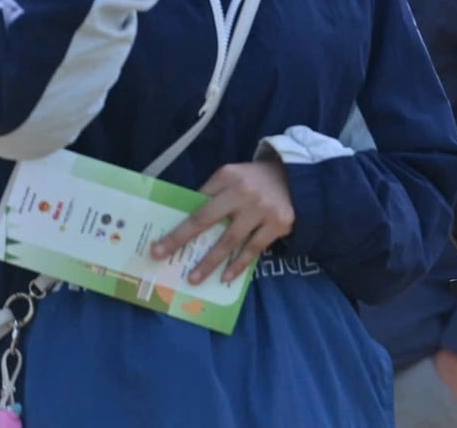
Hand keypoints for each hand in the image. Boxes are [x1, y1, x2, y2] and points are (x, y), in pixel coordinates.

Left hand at [150, 160, 295, 284]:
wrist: (299, 178)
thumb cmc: (256, 182)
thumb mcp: (235, 177)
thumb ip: (214, 194)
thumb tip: (186, 221)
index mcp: (228, 176)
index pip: (197, 202)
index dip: (177, 223)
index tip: (158, 243)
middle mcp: (243, 191)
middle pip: (205, 218)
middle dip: (180, 238)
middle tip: (160, 255)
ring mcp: (261, 209)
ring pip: (229, 240)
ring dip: (209, 261)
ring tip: (193, 279)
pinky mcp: (278, 223)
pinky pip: (253, 248)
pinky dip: (239, 264)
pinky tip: (226, 276)